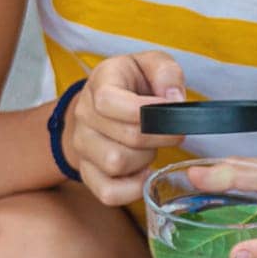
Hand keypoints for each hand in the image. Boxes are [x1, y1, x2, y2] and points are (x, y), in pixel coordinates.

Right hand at [64, 51, 185, 206]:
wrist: (105, 104)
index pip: (108, 101)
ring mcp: (82, 145)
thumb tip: (174, 99)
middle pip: (126, 137)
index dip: (145, 110)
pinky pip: (107, 193)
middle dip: (160, 136)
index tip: (172, 110)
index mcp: (100, 83)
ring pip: (116, 164)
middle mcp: (84, 114)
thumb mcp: (152, 64)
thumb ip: (166, 73)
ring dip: (145, 159)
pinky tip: (144, 172)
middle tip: (172, 131)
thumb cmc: (134, 83)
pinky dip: (132, 188)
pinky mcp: (87, 172)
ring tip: (150, 146)